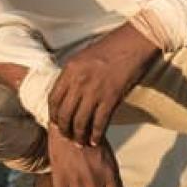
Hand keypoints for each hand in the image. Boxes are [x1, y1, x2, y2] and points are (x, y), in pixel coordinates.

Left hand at [48, 23, 157, 145]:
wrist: (133, 44)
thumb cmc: (110, 48)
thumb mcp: (82, 57)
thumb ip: (72, 75)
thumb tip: (66, 92)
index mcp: (69, 70)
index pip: (53, 99)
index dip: (53, 114)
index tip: (55, 122)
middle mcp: (79, 82)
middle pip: (64, 114)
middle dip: (64, 129)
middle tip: (66, 137)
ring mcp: (94, 91)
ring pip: (80, 121)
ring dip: (78, 135)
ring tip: (79, 142)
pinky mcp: (111, 98)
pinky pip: (99, 123)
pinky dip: (96, 135)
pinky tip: (95, 141)